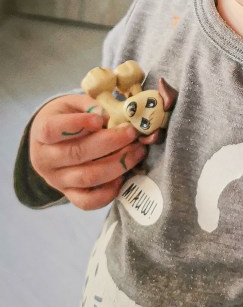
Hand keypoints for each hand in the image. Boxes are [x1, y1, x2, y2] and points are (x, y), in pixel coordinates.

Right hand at [29, 93, 147, 209]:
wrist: (52, 141)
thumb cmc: (67, 117)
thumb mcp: (75, 104)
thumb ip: (93, 107)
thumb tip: (118, 117)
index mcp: (42, 132)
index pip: (52, 130)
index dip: (76, 124)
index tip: (100, 119)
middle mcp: (45, 159)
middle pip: (77, 154)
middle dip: (111, 143)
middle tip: (132, 133)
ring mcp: (56, 180)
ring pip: (88, 178)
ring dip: (117, 165)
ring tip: (137, 151)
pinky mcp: (69, 195)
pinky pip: (87, 202)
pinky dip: (108, 193)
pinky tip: (123, 177)